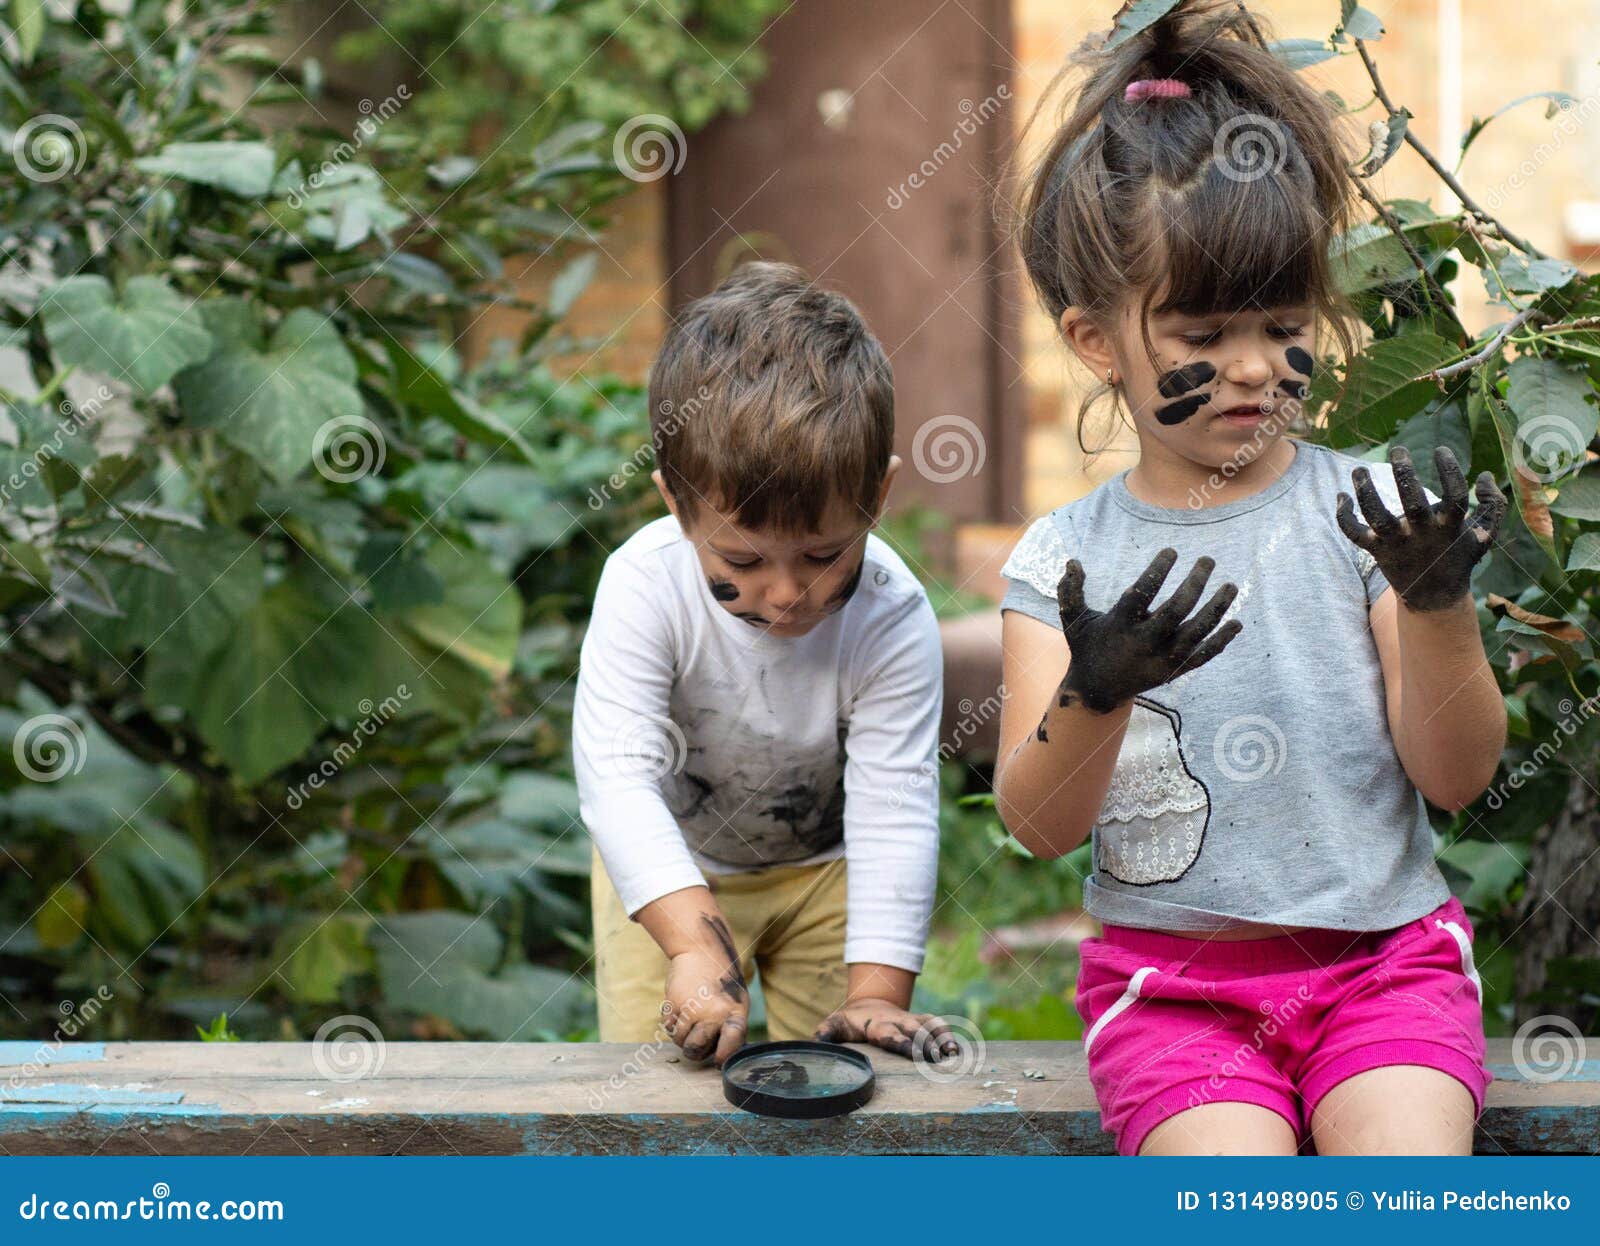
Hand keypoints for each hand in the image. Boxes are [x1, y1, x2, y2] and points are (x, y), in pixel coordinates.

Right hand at [661, 942, 748, 1065]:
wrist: (701, 952)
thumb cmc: (723, 982)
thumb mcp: (738, 1002)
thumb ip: (733, 1028)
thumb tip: (725, 1056)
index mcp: (735, 1014)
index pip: (731, 1044)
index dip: (723, 1056)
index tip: (717, 1061)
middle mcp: (713, 1014)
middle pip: (695, 1050)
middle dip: (694, 1050)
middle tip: (698, 1039)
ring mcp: (691, 1009)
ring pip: (679, 1041)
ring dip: (682, 1035)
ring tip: (692, 1017)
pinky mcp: (673, 1004)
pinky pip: (667, 1028)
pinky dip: (672, 1023)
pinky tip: (682, 1007)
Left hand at [814, 998, 959, 1061]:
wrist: (867, 1004)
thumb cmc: (849, 1022)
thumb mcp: (834, 1025)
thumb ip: (826, 1033)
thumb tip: (817, 1043)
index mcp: (875, 1024)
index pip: (889, 1034)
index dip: (902, 1043)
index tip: (914, 1053)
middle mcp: (896, 1020)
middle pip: (914, 1030)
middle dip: (926, 1043)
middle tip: (937, 1058)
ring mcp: (910, 1019)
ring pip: (929, 1024)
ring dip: (941, 1037)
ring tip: (953, 1054)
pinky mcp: (920, 1020)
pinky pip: (936, 1024)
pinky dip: (947, 1034)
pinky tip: (956, 1051)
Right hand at [1055, 548, 1241, 713]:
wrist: (1097, 691)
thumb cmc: (1086, 647)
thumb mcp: (1073, 620)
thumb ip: (1070, 591)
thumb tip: (1072, 561)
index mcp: (1119, 626)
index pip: (1141, 594)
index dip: (1157, 572)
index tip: (1172, 551)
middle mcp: (1143, 643)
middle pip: (1176, 611)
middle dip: (1194, 583)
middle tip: (1207, 559)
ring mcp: (1161, 660)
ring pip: (1196, 633)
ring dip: (1216, 609)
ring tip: (1231, 586)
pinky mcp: (1174, 672)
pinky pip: (1202, 656)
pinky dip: (1221, 641)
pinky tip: (1236, 623)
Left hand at [1336, 445, 1505, 612]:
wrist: (1434, 596)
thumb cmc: (1458, 556)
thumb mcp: (1484, 535)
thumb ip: (1493, 505)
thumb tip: (1485, 474)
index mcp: (1449, 527)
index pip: (1454, 496)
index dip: (1449, 470)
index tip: (1441, 449)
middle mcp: (1422, 534)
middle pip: (1412, 502)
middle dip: (1404, 474)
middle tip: (1399, 450)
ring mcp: (1397, 543)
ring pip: (1376, 515)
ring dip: (1365, 491)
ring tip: (1359, 470)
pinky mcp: (1377, 550)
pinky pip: (1354, 533)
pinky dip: (1344, 516)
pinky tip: (1342, 495)